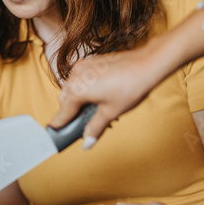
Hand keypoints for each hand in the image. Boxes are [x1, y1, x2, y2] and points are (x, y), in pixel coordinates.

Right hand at [51, 46, 165, 147]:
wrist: (147, 64)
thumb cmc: (130, 87)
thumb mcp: (110, 113)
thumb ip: (94, 128)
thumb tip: (86, 144)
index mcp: (76, 90)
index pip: (63, 113)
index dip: (60, 125)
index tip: (56, 131)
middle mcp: (76, 75)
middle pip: (65, 99)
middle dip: (72, 112)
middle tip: (84, 123)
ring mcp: (84, 66)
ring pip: (73, 87)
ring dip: (79, 99)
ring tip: (97, 109)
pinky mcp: (92, 61)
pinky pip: (82, 77)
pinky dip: (85, 88)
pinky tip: (100, 95)